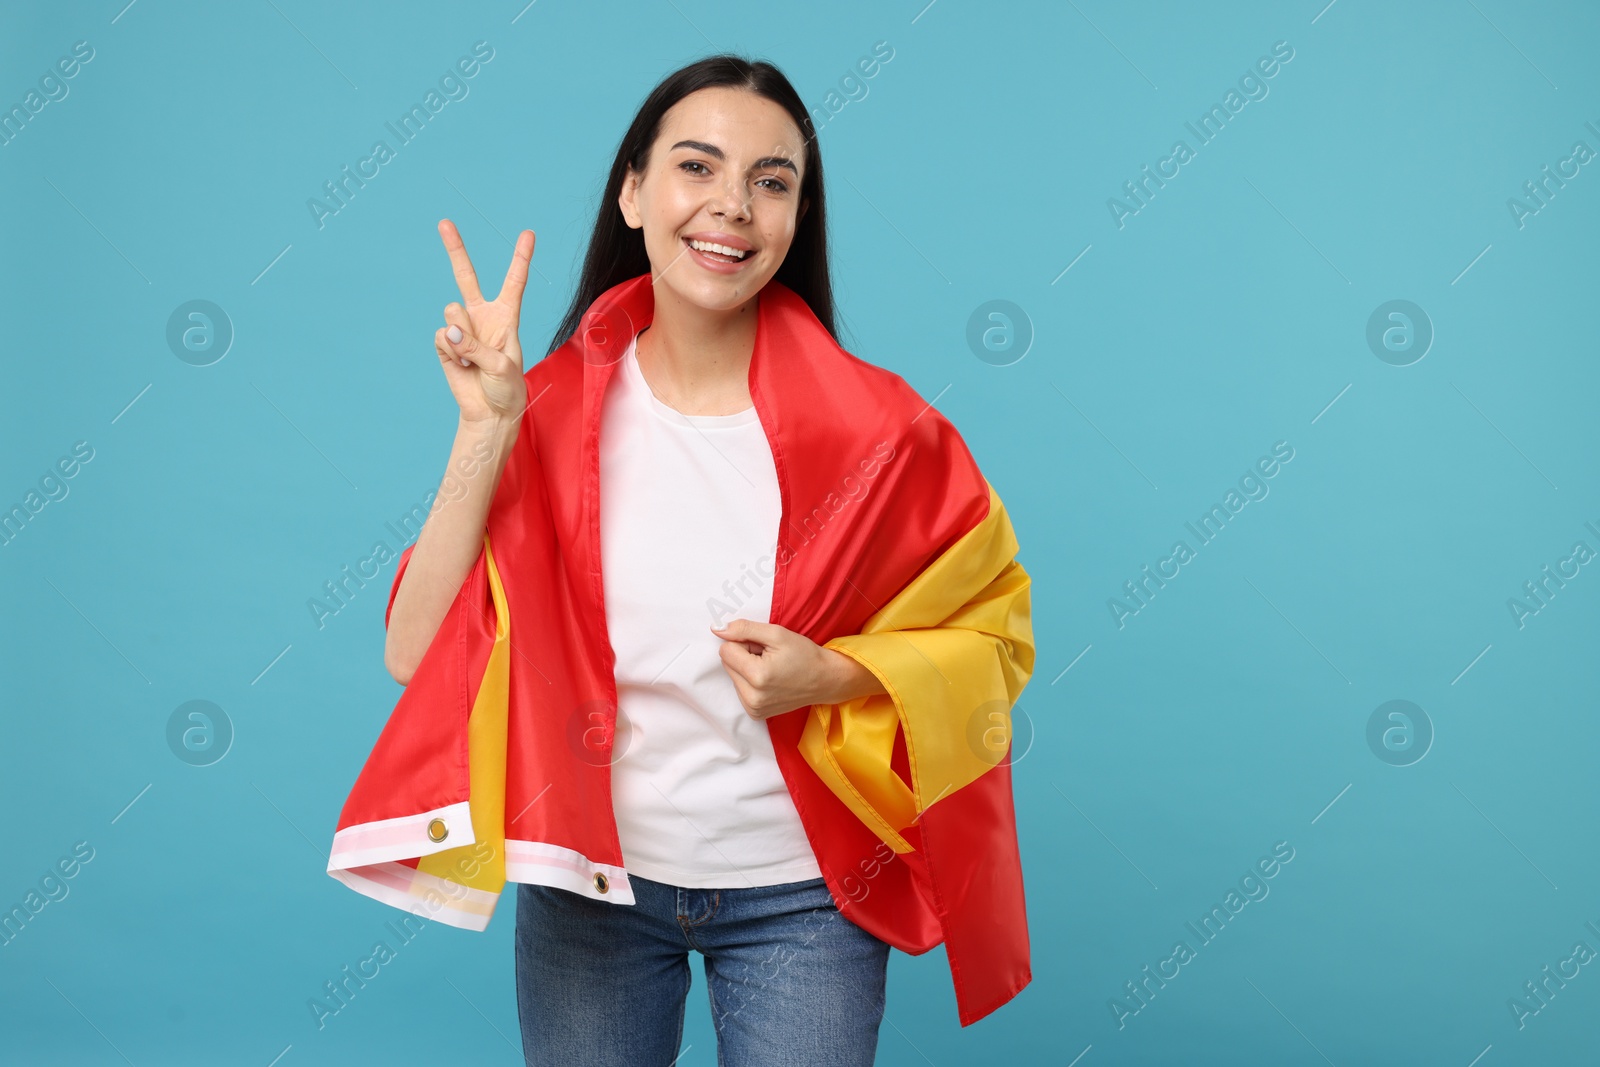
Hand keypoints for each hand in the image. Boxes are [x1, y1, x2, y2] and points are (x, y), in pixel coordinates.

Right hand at [433, 219, 534, 425]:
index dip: (521, 258)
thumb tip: (451, 331)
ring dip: (463, 334)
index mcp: (506, 317)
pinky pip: (443, 336)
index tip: (529, 233)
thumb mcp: (503, 367)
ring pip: (452, 311)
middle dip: (455, 249)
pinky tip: (462, 365)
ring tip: (473, 357)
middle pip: (466, 276)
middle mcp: (482, 317)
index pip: (514, 282)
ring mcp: (462, 329)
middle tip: (444, 222)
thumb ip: (477, 346)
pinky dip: (452, 351)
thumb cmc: (507, 389)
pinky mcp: (446, 344)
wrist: (490, 413)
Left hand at [711, 618, 885, 719]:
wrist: (825, 680)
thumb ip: (744, 629)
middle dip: (744, 655)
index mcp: (757, 676)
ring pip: (732, 677)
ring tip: (772, 669)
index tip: (763, 646)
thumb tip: (717, 628)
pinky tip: (770, 681)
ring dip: (747, 669)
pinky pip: (740, 689)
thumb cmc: (804, 654)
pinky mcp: (755, 714)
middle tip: (769, 657)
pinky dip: (751, 682)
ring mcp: (753, 708)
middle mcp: (752, 697)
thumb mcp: (777, 633)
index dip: (743, 642)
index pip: (725, 650)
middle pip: (727, 664)